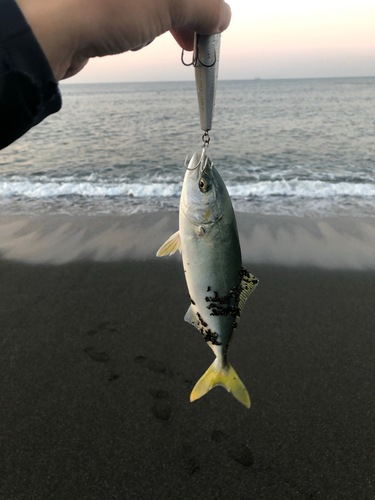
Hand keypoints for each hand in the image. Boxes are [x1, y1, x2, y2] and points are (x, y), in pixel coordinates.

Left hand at [16, 0, 230, 80]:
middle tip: (201, 38)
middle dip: (191, 12)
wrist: (51, 32)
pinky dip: (148, 24)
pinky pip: (138, 10)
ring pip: (158, 1)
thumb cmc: (105, 7)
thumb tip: (223, 16)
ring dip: (172, 21)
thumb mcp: (169, 2)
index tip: (215, 22)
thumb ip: (203, 5)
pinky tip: (144, 37)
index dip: (208, 3)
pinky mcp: (105, 4)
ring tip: (177, 42)